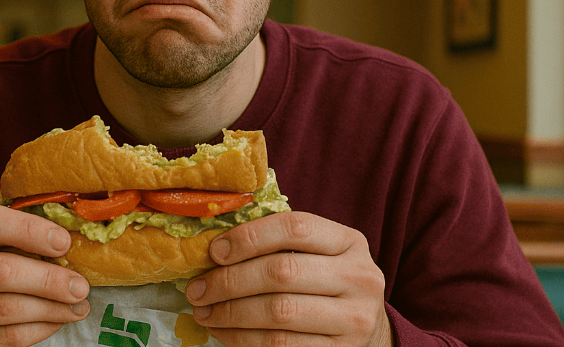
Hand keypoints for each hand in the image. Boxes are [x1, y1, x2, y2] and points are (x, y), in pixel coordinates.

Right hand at [0, 204, 90, 346]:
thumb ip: (5, 240)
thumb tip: (66, 239)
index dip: (27, 228)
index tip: (63, 242)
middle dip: (47, 277)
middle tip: (80, 284)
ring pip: (3, 308)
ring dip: (49, 307)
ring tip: (77, 305)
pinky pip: (2, 338)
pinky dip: (37, 329)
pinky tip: (55, 320)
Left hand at [185, 211, 390, 346]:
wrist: (366, 326)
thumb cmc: (325, 280)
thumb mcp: (317, 252)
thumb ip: (277, 243)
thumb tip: (213, 246)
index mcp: (349, 242)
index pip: (295, 227)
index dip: (249, 237)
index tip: (214, 251)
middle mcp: (359, 277)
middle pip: (282, 272)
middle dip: (229, 281)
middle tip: (197, 288)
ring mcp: (354, 318)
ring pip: (278, 312)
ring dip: (230, 313)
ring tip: (203, 311)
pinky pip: (280, 345)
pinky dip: (243, 338)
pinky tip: (224, 331)